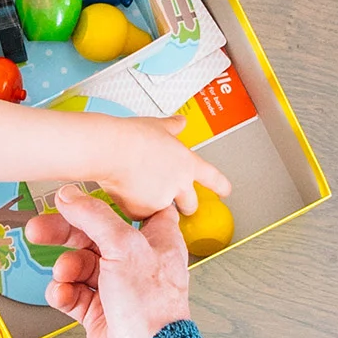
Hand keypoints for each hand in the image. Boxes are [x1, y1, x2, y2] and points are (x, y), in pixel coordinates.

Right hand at [25, 183, 194, 337]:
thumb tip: (69, 195)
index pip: (133, 209)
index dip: (109, 201)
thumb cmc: (150, 307)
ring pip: (78, 264)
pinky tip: (62, 295)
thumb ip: (94, 216)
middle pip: (93, 235)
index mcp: (155, 240)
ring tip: (64, 276)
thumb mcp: (123, 246)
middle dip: (64, 234)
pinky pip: (71, 293)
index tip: (80, 196)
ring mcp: (116, 288)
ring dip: (65, 268)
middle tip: (38, 231)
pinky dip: (63, 292)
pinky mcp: (98, 312)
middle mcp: (137, 262)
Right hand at [84, 122, 231, 233]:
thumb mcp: (158, 126)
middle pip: (190, 204)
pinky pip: (139, 214)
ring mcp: (162, 200)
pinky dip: (133, 208)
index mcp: (187, 164)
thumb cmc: (132, 137)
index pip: (212, 177)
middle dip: (184, 205)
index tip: (226, 190)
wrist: (112, 150)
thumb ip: (172, 127)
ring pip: (160, 210)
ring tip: (134, 184)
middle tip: (173, 201)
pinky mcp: (143, 211)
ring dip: (153, 204)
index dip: (220, 185)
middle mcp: (179, 185)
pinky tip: (124, 191)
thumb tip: (179, 122)